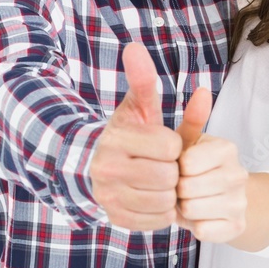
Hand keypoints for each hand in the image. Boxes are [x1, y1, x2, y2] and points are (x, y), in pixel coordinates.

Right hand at [90, 42, 182, 230]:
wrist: (94, 167)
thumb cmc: (128, 134)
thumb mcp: (137, 107)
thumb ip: (144, 81)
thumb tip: (135, 47)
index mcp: (117, 138)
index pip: (170, 145)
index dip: (173, 144)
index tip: (164, 143)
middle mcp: (107, 168)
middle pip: (169, 175)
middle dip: (173, 169)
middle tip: (163, 164)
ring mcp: (109, 196)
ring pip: (165, 200)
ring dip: (170, 191)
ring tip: (159, 180)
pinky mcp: (115, 219)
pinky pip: (158, 220)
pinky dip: (163, 211)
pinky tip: (154, 197)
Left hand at [175, 88, 248, 242]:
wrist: (226, 199)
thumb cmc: (198, 167)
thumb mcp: (191, 143)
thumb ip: (192, 119)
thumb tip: (202, 90)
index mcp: (227, 149)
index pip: (185, 164)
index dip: (175, 169)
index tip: (181, 168)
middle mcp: (239, 174)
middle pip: (187, 189)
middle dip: (178, 191)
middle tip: (183, 188)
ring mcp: (240, 202)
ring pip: (192, 211)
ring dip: (184, 209)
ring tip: (190, 201)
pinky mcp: (237, 227)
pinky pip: (202, 231)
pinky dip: (195, 226)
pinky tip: (201, 216)